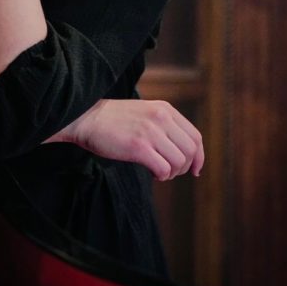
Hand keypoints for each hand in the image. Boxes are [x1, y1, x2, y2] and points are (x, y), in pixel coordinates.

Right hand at [59, 98, 203, 180]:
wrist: (87, 118)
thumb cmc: (114, 120)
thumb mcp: (145, 112)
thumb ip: (165, 125)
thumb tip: (186, 152)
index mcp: (165, 109)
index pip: (195, 136)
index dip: (199, 156)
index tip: (195, 169)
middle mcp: (161, 117)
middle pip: (191, 150)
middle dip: (186, 167)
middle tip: (171, 172)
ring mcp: (150, 131)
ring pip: (179, 162)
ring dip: (172, 173)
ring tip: (160, 172)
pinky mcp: (138, 146)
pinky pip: (164, 169)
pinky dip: (162, 176)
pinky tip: (153, 173)